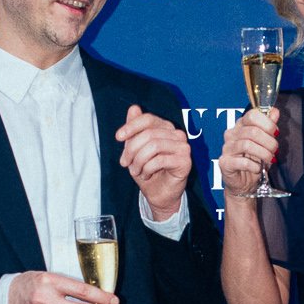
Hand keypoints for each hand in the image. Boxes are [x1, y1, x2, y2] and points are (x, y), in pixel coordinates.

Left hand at [116, 104, 191, 219]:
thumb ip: (135, 130)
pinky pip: (160, 160)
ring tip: (135, 171)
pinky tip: (146, 175)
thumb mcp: (135, 150)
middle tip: (125, 163)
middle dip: (132, 149)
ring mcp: (183, 147)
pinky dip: (147, 169)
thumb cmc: (148, 171)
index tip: (118, 137)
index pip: (148, 119)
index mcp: (166, 128)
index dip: (131, 126)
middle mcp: (177, 135)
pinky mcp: (185, 161)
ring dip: (139, 161)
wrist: (159, 195)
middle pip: (149, 134)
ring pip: (154, 146)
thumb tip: (134, 108)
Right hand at [219, 106, 278, 198]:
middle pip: (252, 131)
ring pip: (247, 145)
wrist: (244, 183)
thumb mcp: (265, 142)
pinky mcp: (225, 163)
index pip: (252, 115)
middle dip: (269, 141)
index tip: (276, 133)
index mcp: (241, 126)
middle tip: (275, 150)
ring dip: (263, 153)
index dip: (267, 123)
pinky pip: (241, 162)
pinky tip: (257, 169)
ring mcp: (226, 148)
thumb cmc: (254, 161)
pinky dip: (254, 166)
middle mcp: (231, 134)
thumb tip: (274, 111)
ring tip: (270, 159)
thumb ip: (268, 126)